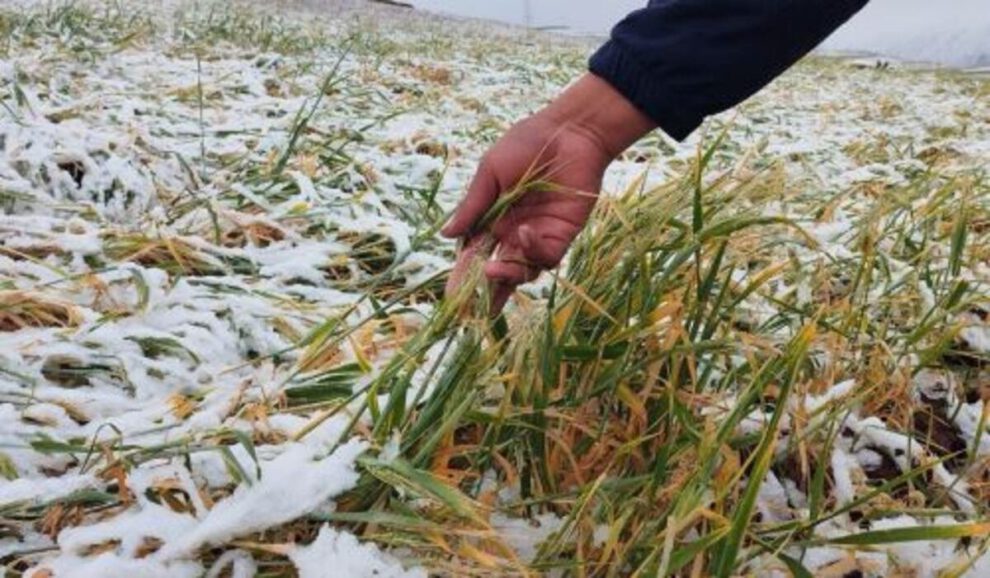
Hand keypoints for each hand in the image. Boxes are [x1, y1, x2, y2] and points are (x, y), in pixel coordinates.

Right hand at [441, 73, 655, 313]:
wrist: (570, 132)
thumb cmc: (526, 143)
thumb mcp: (491, 172)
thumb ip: (472, 206)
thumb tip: (446, 235)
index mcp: (490, 220)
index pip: (472, 256)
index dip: (462, 279)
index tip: (450, 300)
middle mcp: (512, 234)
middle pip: (495, 272)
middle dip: (483, 294)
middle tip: (470, 313)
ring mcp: (537, 237)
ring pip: (520, 271)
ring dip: (505, 276)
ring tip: (491, 273)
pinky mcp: (562, 235)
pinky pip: (545, 256)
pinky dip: (533, 252)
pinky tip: (524, 234)